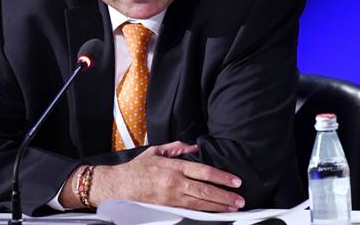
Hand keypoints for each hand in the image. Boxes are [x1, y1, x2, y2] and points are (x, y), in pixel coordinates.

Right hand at [89, 141, 244, 211]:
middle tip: (240, 199)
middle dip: (225, 196)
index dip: (221, 177)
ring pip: (200, 203)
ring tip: (232, 207)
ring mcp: (171, 197)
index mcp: (173, 166)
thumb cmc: (137, 169)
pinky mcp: (168, 208)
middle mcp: (174, 182)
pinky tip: (214, 212)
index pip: (203, 171)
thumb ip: (177, 147)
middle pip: (205, 190)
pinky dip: (204, 211)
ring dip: (218, 206)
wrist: (119, 185)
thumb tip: (194, 147)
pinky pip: (190, 211)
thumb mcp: (156, 151)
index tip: (234, 181)